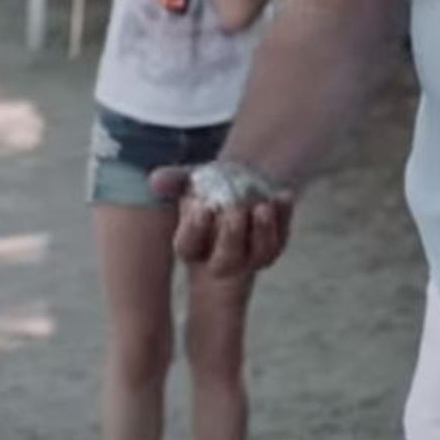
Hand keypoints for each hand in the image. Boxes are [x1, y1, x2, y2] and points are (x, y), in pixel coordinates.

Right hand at [150, 164, 294, 277]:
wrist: (240, 184)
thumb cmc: (208, 185)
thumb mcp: (190, 179)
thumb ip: (173, 179)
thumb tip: (155, 180)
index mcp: (192, 246)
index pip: (187, 246)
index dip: (194, 230)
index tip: (203, 207)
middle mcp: (220, 259)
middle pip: (225, 260)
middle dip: (231, 236)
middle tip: (236, 210)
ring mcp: (250, 257)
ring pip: (260, 254)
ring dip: (263, 232)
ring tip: (263, 206)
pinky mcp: (273, 247)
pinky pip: (281, 238)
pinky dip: (284, 217)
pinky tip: (283, 196)